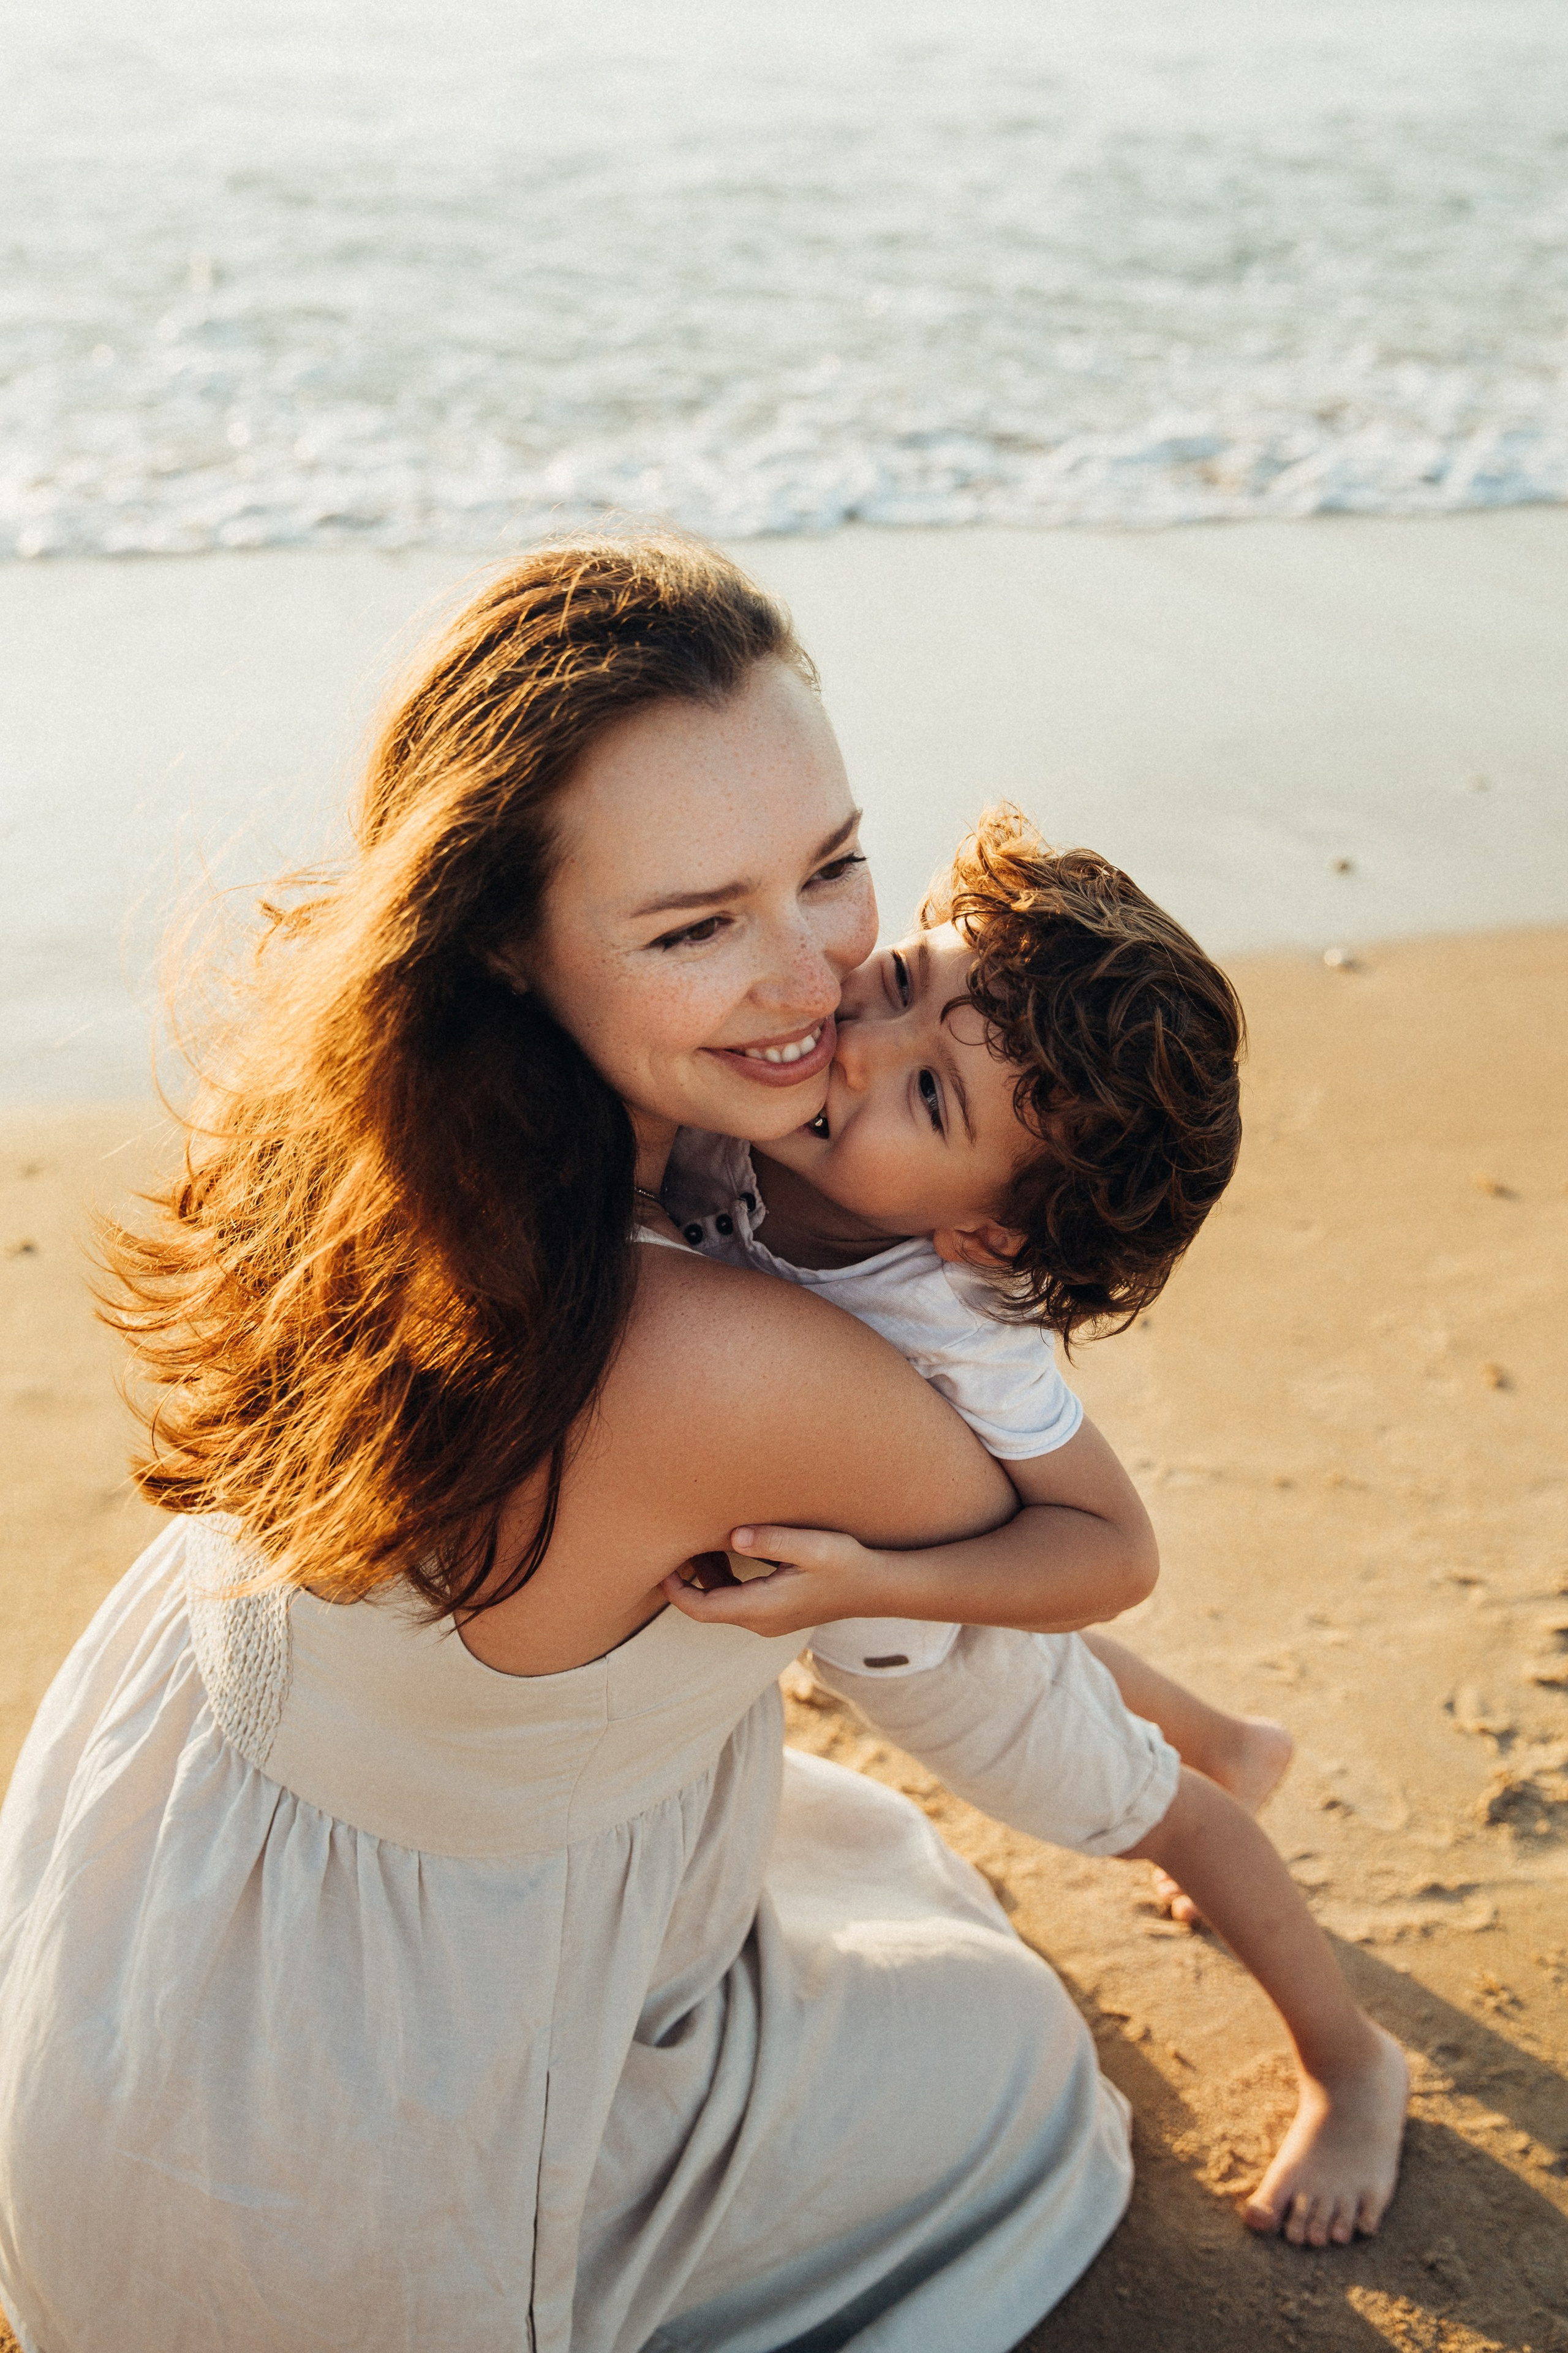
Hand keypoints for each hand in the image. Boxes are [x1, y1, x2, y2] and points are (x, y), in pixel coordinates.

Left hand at [661, 1524, 892, 1638]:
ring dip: (705, 1577)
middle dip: (686, 1578)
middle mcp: (760, 1621)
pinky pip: (736, 1601)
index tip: (661, 1562)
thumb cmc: (847, 1563)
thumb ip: (773, 1540)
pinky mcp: (775, 1613)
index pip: (702, 1607)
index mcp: (761, 1608)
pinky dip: (724, 1579)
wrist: (878, 1588)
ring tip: (700, 1539)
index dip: (675, 1589)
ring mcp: (768, 1621)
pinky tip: (728, 1549)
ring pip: (721, 1603)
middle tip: (676, 1540)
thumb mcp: (813, 1546)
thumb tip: (733, 1536)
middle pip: (706, 1606)